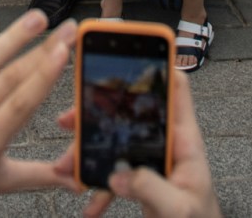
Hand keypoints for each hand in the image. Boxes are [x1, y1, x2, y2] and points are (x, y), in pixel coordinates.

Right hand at [52, 68, 219, 217]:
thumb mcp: (179, 208)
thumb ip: (151, 188)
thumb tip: (116, 173)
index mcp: (184, 142)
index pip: (176, 90)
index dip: (159, 65)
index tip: (131, 50)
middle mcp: (167, 145)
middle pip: (132, 113)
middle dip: (98, 113)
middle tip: (69, 117)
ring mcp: (153, 162)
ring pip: (115, 142)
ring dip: (88, 152)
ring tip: (66, 166)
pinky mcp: (142, 181)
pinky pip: (113, 176)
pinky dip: (96, 186)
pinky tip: (86, 198)